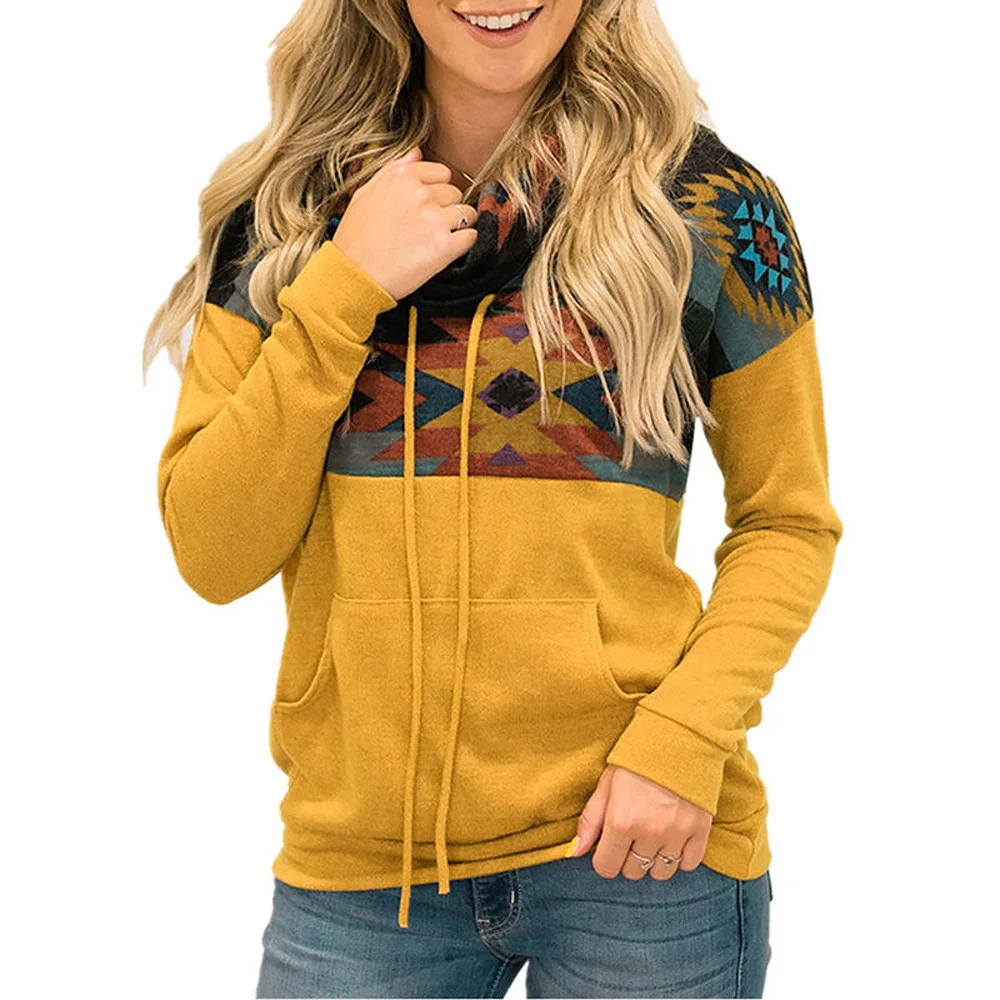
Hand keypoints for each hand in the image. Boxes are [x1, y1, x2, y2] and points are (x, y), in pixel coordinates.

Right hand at [330, 146, 479, 301]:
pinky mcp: (444, 246)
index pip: (442, 173)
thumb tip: (418, 152)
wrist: (353, 275)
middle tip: (427, 227)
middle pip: (455, 193)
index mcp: (402, 178)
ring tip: (437, 239)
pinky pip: (471, 237)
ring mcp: (434, 220)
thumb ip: (394, 170)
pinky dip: (464, 244)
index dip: (436, 190)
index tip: (426, 206)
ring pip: (467, 213)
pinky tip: (446, 251)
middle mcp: (420, 194)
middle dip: (446, 208)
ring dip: (459, 226)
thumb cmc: (355, 237)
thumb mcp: (366, 193)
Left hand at [567, 763, 712, 880]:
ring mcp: (676, 834)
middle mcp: (649, 833)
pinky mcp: (700, 830)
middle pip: (633, 872)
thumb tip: (575, 851)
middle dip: (628, 858)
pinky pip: (689, 864)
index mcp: (621, 821)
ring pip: (661, 872)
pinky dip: (681, 858)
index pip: (606, 867)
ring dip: (654, 861)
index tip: (609, 846)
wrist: (677, 739)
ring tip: (652, 838)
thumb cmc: (637, 760)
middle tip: (631, 837)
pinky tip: (673, 840)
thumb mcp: (606, 784)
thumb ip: (590, 820)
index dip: (604, 859)